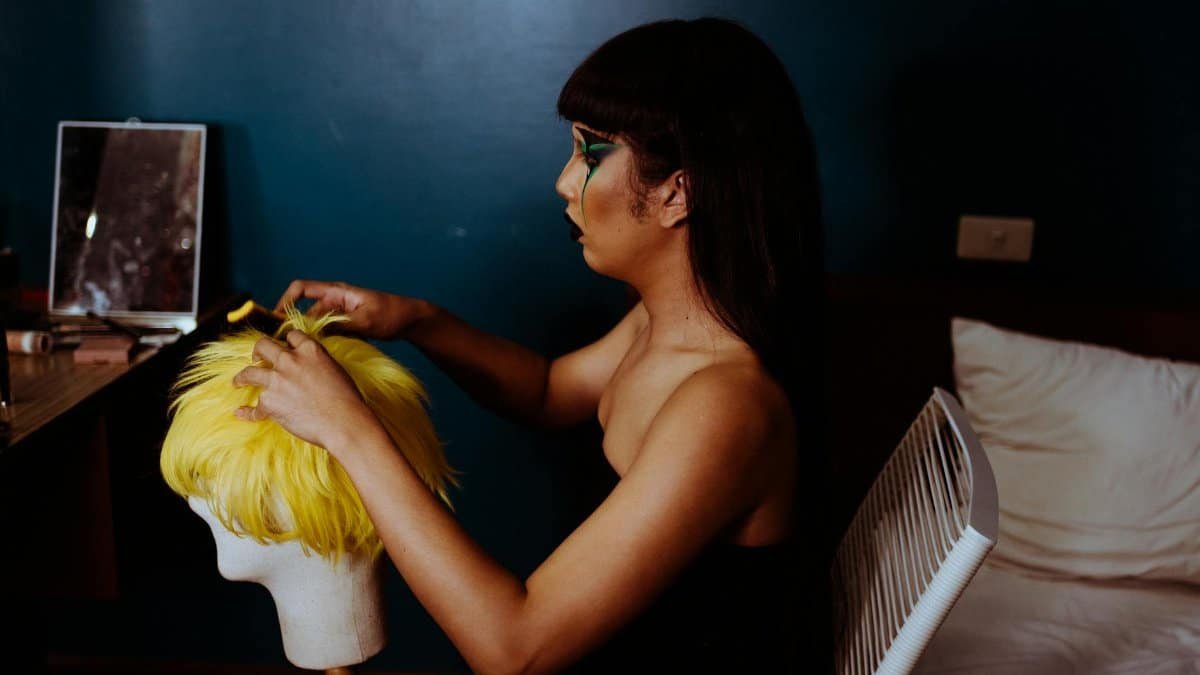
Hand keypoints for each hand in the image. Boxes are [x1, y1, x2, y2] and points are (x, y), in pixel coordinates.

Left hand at [232, 330, 376, 452]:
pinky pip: (253, 408)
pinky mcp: (269, 403)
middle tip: (256, 357)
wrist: (343, 422)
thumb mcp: (335, 369)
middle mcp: (290, 361)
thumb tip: (311, 367)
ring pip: (248, 373)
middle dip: (257, 351)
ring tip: (239, 381)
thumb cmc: (346, 399)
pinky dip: (247, 413)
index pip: (291, 335)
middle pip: (263, 346)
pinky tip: (241, 413)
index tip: (284, 346)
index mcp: (309, 349)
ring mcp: (276, 381)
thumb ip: (318, 362)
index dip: (287, 341)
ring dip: (242, 377)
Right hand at [275, 279, 430, 340]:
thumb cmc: (391, 314)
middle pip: (306, 312)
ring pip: (316, 326)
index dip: (285, 300)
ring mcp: (340, 314)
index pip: (302, 289)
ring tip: (303, 354)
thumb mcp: (365, 320)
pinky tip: (321, 356)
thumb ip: (340, 325)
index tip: (275, 318)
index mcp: (337, 292)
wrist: (411, 320)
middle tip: (287, 347)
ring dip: (310, 338)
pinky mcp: (346, 326)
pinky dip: (323, 342)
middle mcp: (335, 301)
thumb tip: (313, 332)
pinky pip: (327, 333)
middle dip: (296, 327)